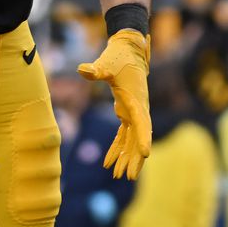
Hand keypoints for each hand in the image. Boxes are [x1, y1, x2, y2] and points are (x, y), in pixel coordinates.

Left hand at [78, 30, 151, 179]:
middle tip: (128, 177)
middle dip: (134, 158)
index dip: (143, 138)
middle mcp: (138, 109)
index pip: (142, 123)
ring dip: (126, 157)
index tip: (145, 154)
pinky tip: (108, 163)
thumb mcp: (107, 63)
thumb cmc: (118, 56)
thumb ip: (96, 69)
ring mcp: (133, 112)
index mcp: (136, 100)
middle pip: (139, 138)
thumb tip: (82, 70)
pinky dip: (117, 149)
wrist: (127, 49)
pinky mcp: (126, 112)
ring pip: (132, 140)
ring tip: (117, 176)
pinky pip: (123, 135)